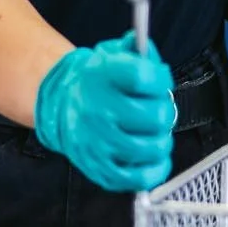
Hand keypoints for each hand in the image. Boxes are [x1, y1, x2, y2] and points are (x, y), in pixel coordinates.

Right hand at [34, 34, 175, 190]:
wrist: (62, 106)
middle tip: (157, 107)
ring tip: (155, 131)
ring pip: (151, 147)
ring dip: (162, 138)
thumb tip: (150, 51)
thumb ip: (137, 49)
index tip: (160, 79)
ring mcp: (99, 143)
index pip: (142, 76)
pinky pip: (138, 177)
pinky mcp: (101, 169)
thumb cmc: (95, 81)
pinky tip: (155, 156)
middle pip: (154, 115)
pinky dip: (156, 169)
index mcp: (99, 78)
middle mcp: (98, 111)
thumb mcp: (110, 54)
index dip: (160, 78)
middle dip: (164, 109)